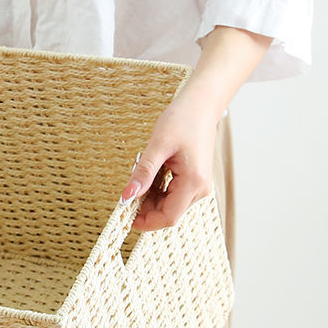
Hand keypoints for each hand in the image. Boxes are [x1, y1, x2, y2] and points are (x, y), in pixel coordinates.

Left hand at [120, 94, 218, 231]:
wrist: (201, 105)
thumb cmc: (182, 120)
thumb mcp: (158, 146)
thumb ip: (143, 174)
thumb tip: (126, 197)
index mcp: (193, 182)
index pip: (168, 217)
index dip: (146, 222)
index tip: (126, 217)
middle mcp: (200, 188)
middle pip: (168, 213)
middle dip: (145, 209)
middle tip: (127, 194)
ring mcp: (199, 185)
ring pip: (170, 205)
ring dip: (150, 200)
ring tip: (139, 178)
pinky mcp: (194, 180)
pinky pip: (173, 195)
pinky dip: (157, 192)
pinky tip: (148, 177)